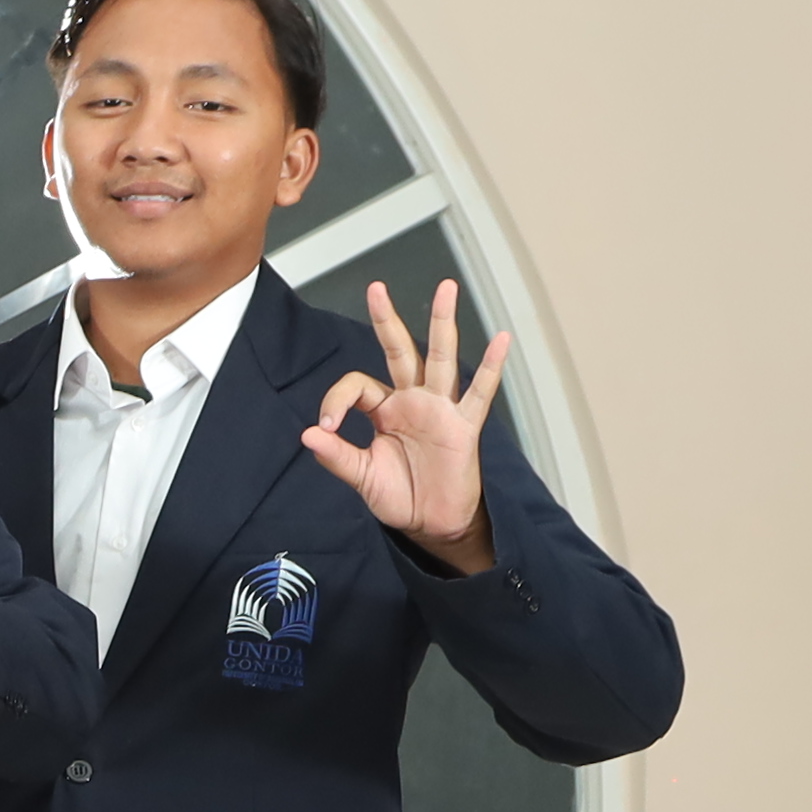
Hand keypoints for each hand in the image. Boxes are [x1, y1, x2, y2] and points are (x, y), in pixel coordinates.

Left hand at [304, 277, 512, 573]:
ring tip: (446, 288)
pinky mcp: (463, 427)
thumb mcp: (362, 477)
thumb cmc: (400, 496)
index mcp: (384, 410)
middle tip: (376, 287)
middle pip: (400, 351)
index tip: (326, 427)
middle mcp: (412, 401)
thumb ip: (337, 456)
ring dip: (442, 323)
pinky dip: (491, 367)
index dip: (337, 400)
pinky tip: (501, 340)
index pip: (358, 385)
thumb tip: (309, 434)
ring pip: (440, 358)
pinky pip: (480, 393)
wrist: (431, 524)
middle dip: (387, 320)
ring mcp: (440, 409)